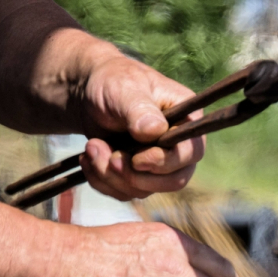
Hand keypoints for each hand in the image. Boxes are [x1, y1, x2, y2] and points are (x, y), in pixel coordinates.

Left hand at [77, 55, 205, 200]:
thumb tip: (155, 131)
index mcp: (187, 118)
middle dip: (135, 176)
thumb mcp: (124, 89)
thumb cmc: (112, 81)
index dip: (165, 162)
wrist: (87, 93)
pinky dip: (102, 180)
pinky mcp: (138, 175)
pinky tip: (89, 157)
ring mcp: (159, 164)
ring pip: (144, 190)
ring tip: (91, 147)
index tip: (137, 159)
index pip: (190, 152)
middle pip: (173, 180)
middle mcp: (179, 145)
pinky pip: (125, 193)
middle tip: (110, 158)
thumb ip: (140, 110)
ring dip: (111, 175)